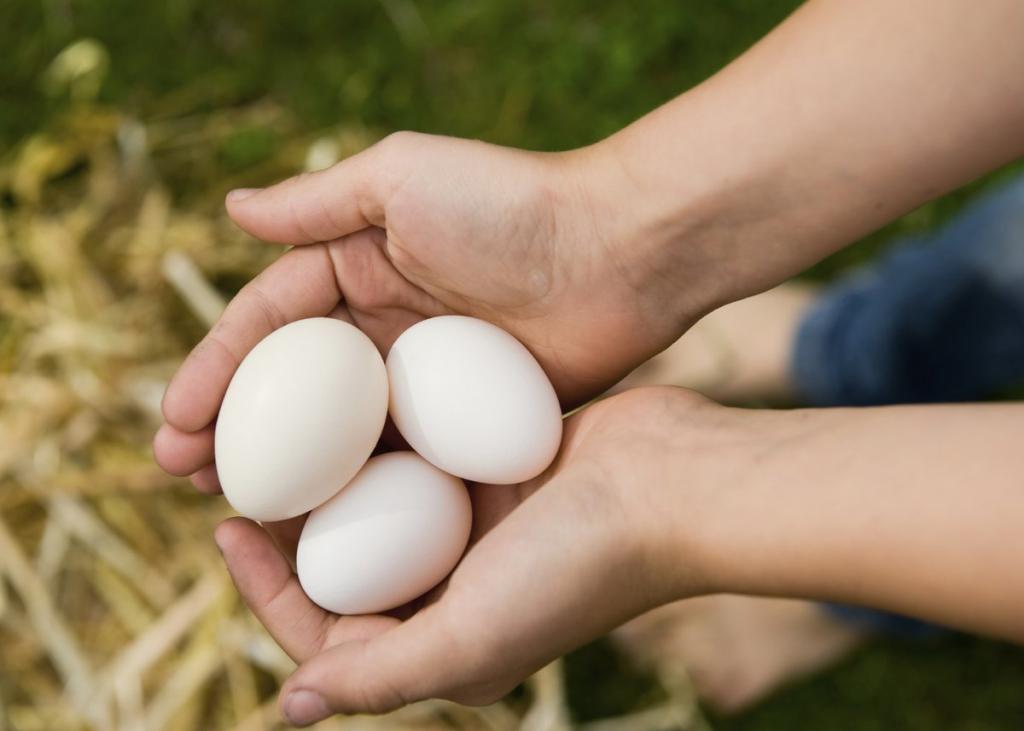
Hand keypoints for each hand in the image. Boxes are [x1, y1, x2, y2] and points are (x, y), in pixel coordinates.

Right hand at [154, 131, 706, 487]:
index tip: (176, 424)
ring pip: (340, 434)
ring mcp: (425, 379)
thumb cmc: (511, 206)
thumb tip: (231, 210)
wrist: (622, 253)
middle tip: (185, 478)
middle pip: (294, 390)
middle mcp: (384, 326)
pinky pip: (402, 459)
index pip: (268, 326)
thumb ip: (319, 203)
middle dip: (236, 431)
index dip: (216, 371)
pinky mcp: (468, 421)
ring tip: (236, 512)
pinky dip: (361, 489)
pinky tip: (323, 523)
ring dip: (287, 472)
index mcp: (358, 268)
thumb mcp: (404, 179)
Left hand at [213, 387, 733, 723]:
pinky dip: (379, 437)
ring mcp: (472, 527)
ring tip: (278, 428)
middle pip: (345, 562)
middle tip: (239, 471)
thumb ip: (381, 673)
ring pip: (375, 503)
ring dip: (328, 472)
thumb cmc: (576, 568)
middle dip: (291, 524)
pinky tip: (346, 399)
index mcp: (442, 642)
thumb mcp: (472, 640)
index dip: (264, 586)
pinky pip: (415, 456)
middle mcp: (452, 588)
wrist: (669, 485)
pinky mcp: (490, 474)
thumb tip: (289, 706)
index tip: (224, 527)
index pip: (328, 629)